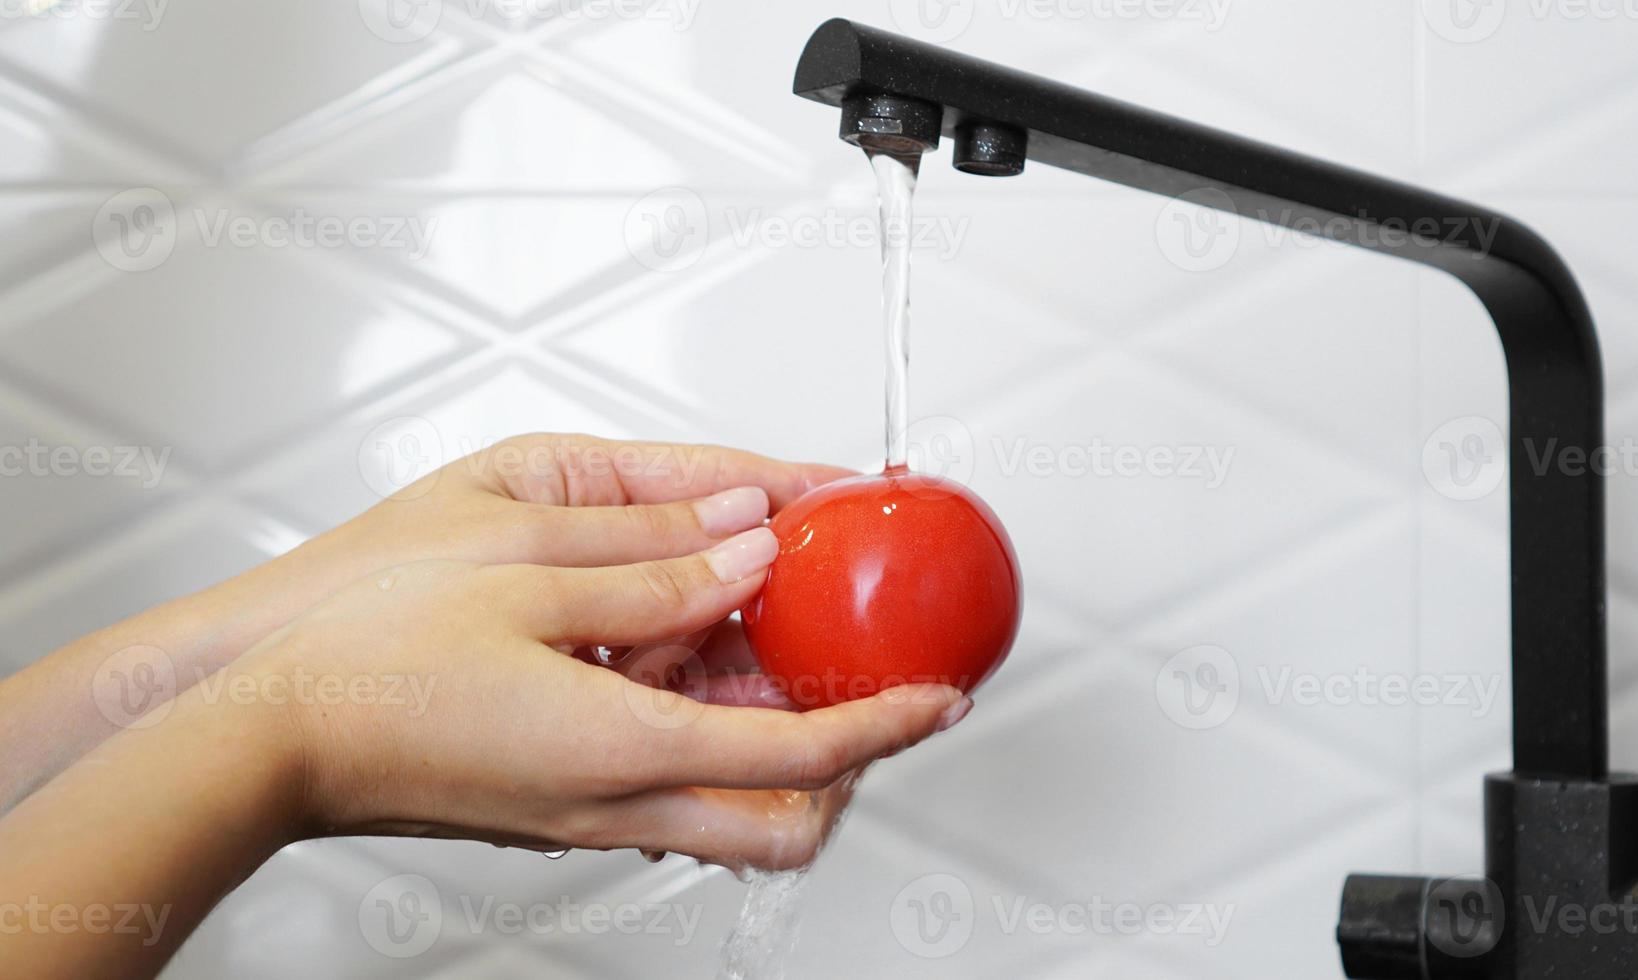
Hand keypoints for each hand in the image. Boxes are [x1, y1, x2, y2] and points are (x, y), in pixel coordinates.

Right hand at [0, 434, 851, 809]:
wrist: (263, 736)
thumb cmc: (363, 662)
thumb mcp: (521, 574)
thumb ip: (655, 564)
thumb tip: (748, 549)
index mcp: (624, 750)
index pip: (810, 755)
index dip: (891, 722)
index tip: (942, 693)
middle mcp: (617, 802)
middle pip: (787, 822)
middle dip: (850, 757)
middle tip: (867, 676)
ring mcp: (586, 815)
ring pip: (733, 808)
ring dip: (777, 736)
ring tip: (773, 635)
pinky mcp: (558, 807)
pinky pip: (671, 786)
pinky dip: (709, 731)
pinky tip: (678, 647)